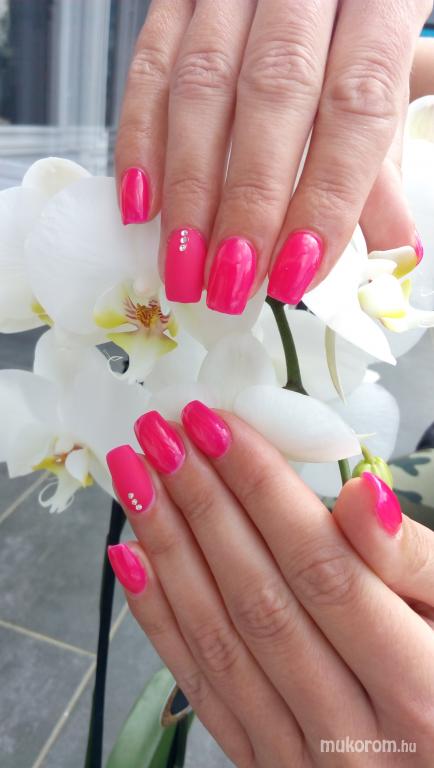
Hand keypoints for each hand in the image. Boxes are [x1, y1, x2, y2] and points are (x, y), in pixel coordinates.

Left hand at [107, 404, 433, 766]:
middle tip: (159, 435)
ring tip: (134, 477)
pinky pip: (201, 689)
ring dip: (168, 547)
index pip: (322, 567)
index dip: (262, 489)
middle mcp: (353, 738)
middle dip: (202, 504)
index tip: (215, 425)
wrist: (432, 757)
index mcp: (421, 692)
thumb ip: (413, 561)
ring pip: (219, 639)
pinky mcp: (263, 766)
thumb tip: (359, 496)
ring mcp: (300, 761)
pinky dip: (160, 619)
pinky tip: (131, 557)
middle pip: (260, 598)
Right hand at [115, 0, 429, 313]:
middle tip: (230, 281)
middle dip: (248, 202)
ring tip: (183, 263)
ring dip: (188, 188)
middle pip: (273, 95)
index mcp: (378, 0)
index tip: (295, 272)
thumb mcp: (386, 82)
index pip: (355, 105)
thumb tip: (392, 250)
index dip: (324, 197)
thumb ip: (381, 161)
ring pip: (200, 84)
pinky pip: (149, 64)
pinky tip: (141, 205)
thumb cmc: (355, 27)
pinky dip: (140, 140)